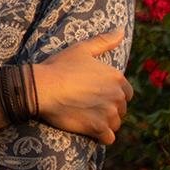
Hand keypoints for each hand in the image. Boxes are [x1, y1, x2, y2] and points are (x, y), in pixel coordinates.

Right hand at [32, 29, 132, 144]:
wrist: (43, 87)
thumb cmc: (60, 65)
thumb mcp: (82, 49)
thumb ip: (104, 41)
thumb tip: (121, 30)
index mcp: (116, 77)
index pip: (126, 92)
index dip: (112, 93)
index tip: (95, 92)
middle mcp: (117, 96)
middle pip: (121, 109)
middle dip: (108, 107)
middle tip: (87, 103)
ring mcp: (109, 113)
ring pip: (115, 123)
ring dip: (105, 122)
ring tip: (86, 114)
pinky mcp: (99, 129)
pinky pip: (109, 138)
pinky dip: (101, 136)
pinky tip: (88, 128)